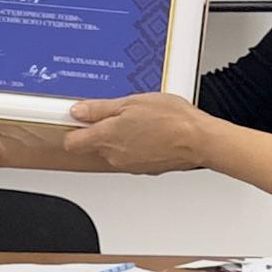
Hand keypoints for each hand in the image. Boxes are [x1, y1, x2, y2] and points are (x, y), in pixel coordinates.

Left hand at [64, 92, 218, 173]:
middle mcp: (114, 156)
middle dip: (101, 130)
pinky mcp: (145, 169)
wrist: (200, 140)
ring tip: (140, 120)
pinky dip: (137, 145)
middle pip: (94, 145)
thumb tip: (78, 111)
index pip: (71, 142)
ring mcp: (129, 165)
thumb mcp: (131, 102)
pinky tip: (152, 132)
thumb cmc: (171, 119)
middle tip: (118, 113)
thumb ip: (99, 109)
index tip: (79, 117)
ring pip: (114, 150)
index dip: (73, 129)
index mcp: (105, 138)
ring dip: (121, 137)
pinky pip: (132, 155)